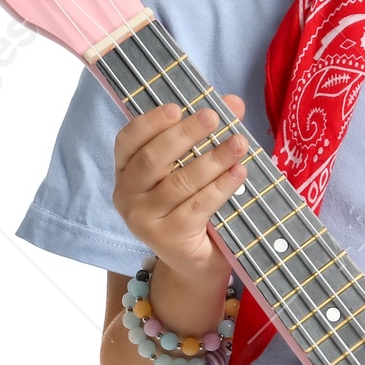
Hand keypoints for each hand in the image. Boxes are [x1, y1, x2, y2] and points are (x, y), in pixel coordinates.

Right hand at [111, 95, 247, 278]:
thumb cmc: (192, 205)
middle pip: (153, 158)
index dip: (150, 122)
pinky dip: (221, 187)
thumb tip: (233, 102)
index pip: (127, 139)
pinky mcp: (167, 239)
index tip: (177, 107)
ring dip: (213, 159)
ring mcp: (144, 220)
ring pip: (180, 182)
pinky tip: (239, 173)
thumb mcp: (194, 167)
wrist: (196, 261)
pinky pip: (197, 206)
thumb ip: (208, 134)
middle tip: (213, 117)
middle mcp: (127, 195)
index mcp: (126, 171)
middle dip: (186, 134)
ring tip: (238, 143)